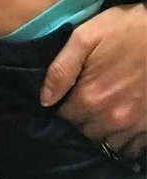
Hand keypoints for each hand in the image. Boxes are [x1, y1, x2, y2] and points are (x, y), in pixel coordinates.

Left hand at [41, 3, 146, 158]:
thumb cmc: (121, 30)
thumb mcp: (83, 38)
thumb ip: (60, 70)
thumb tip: (44, 100)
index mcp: (89, 97)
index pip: (63, 119)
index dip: (59, 109)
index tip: (61, 99)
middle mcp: (111, 117)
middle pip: (83, 133)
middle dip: (78, 121)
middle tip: (80, 104)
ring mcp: (134, 125)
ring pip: (107, 144)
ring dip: (99, 133)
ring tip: (97, 114)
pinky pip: (131, 148)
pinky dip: (122, 141)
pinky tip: (118, 123)